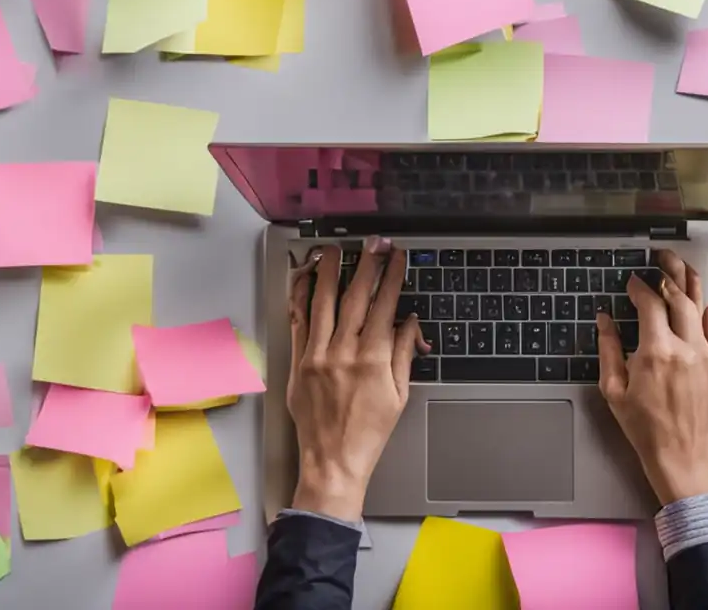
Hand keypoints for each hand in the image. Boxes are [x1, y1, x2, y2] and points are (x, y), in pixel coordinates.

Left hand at [286, 238, 425, 520]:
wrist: (334, 462)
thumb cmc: (369, 434)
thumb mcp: (399, 394)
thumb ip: (404, 353)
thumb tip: (410, 322)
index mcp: (373, 360)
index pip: (385, 306)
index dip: (392, 277)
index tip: (397, 258)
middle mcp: (343, 353)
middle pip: (356, 297)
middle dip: (367, 265)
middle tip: (373, 244)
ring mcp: (317, 356)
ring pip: (323, 303)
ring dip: (329, 272)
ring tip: (334, 250)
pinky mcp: (298, 364)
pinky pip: (298, 323)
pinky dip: (300, 299)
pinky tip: (304, 280)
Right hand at [597, 249, 707, 505]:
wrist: (680, 458)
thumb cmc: (645, 429)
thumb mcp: (614, 390)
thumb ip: (609, 349)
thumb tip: (605, 321)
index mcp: (656, 352)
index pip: (649, 303)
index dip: (639, 287)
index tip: (631, 281)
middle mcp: (684, 349)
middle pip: (678, 298)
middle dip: (667, 273)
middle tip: (658, 259)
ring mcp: (703, 357)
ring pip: (699, 309)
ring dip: (690, 284)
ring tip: (681, 266)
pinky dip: (707, 314)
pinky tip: (703, 303)